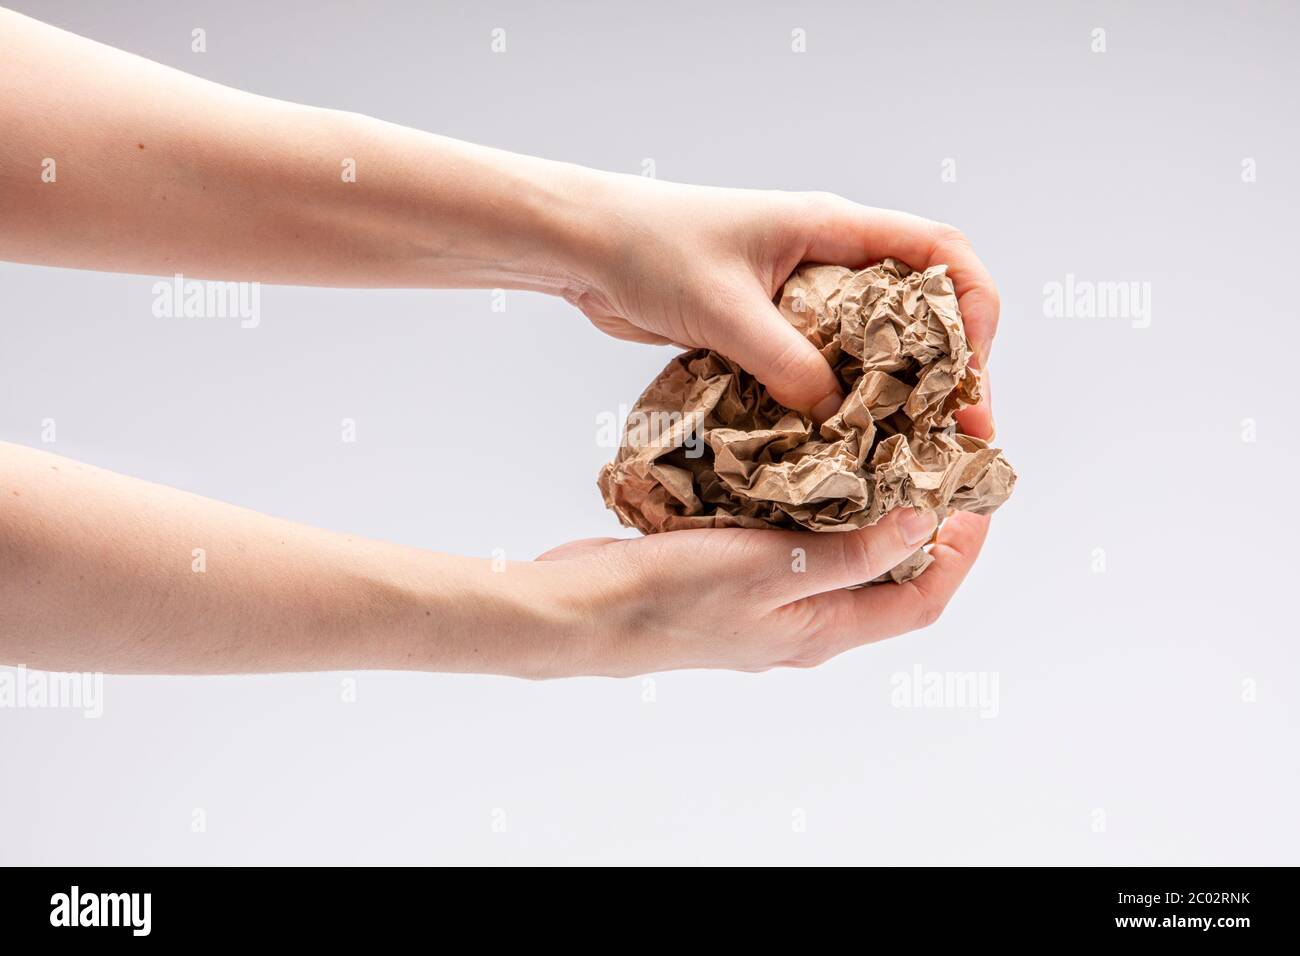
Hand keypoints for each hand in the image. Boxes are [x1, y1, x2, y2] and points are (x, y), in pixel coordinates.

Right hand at [536, 508, 988, 675]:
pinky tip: (802, 467)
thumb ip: (851, 553)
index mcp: (822, 632)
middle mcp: (802, 624)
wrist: (585, 613)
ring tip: (879, 454)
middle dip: (920, 528)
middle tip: (933, 464)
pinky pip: (790, 543)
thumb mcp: (772, 570)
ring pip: (837, 558)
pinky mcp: (729, 578)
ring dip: (865, 513)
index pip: (921, 601)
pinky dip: (811, 508)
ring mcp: (764, 604)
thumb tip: (924, 526)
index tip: (978, 502)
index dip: (960, 555)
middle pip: (886, 580)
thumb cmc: (672, 599)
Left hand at [565, 177, 998, 437]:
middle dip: (947, 368)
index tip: (974, 370)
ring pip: (872, 344)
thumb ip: (784, 361)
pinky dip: (841, 401)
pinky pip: (824, 366)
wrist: (586, 248)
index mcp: (833, 228)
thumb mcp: (724, 308)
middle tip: (959, 433)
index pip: (939, 251)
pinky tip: (844, 444)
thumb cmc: (650, 249)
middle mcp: (827, 259)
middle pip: (919, 308)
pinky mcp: (769, 329)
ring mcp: (799, 296)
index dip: (973, 306)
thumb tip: (839, 416)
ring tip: (912, 451)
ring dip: (895, 392)